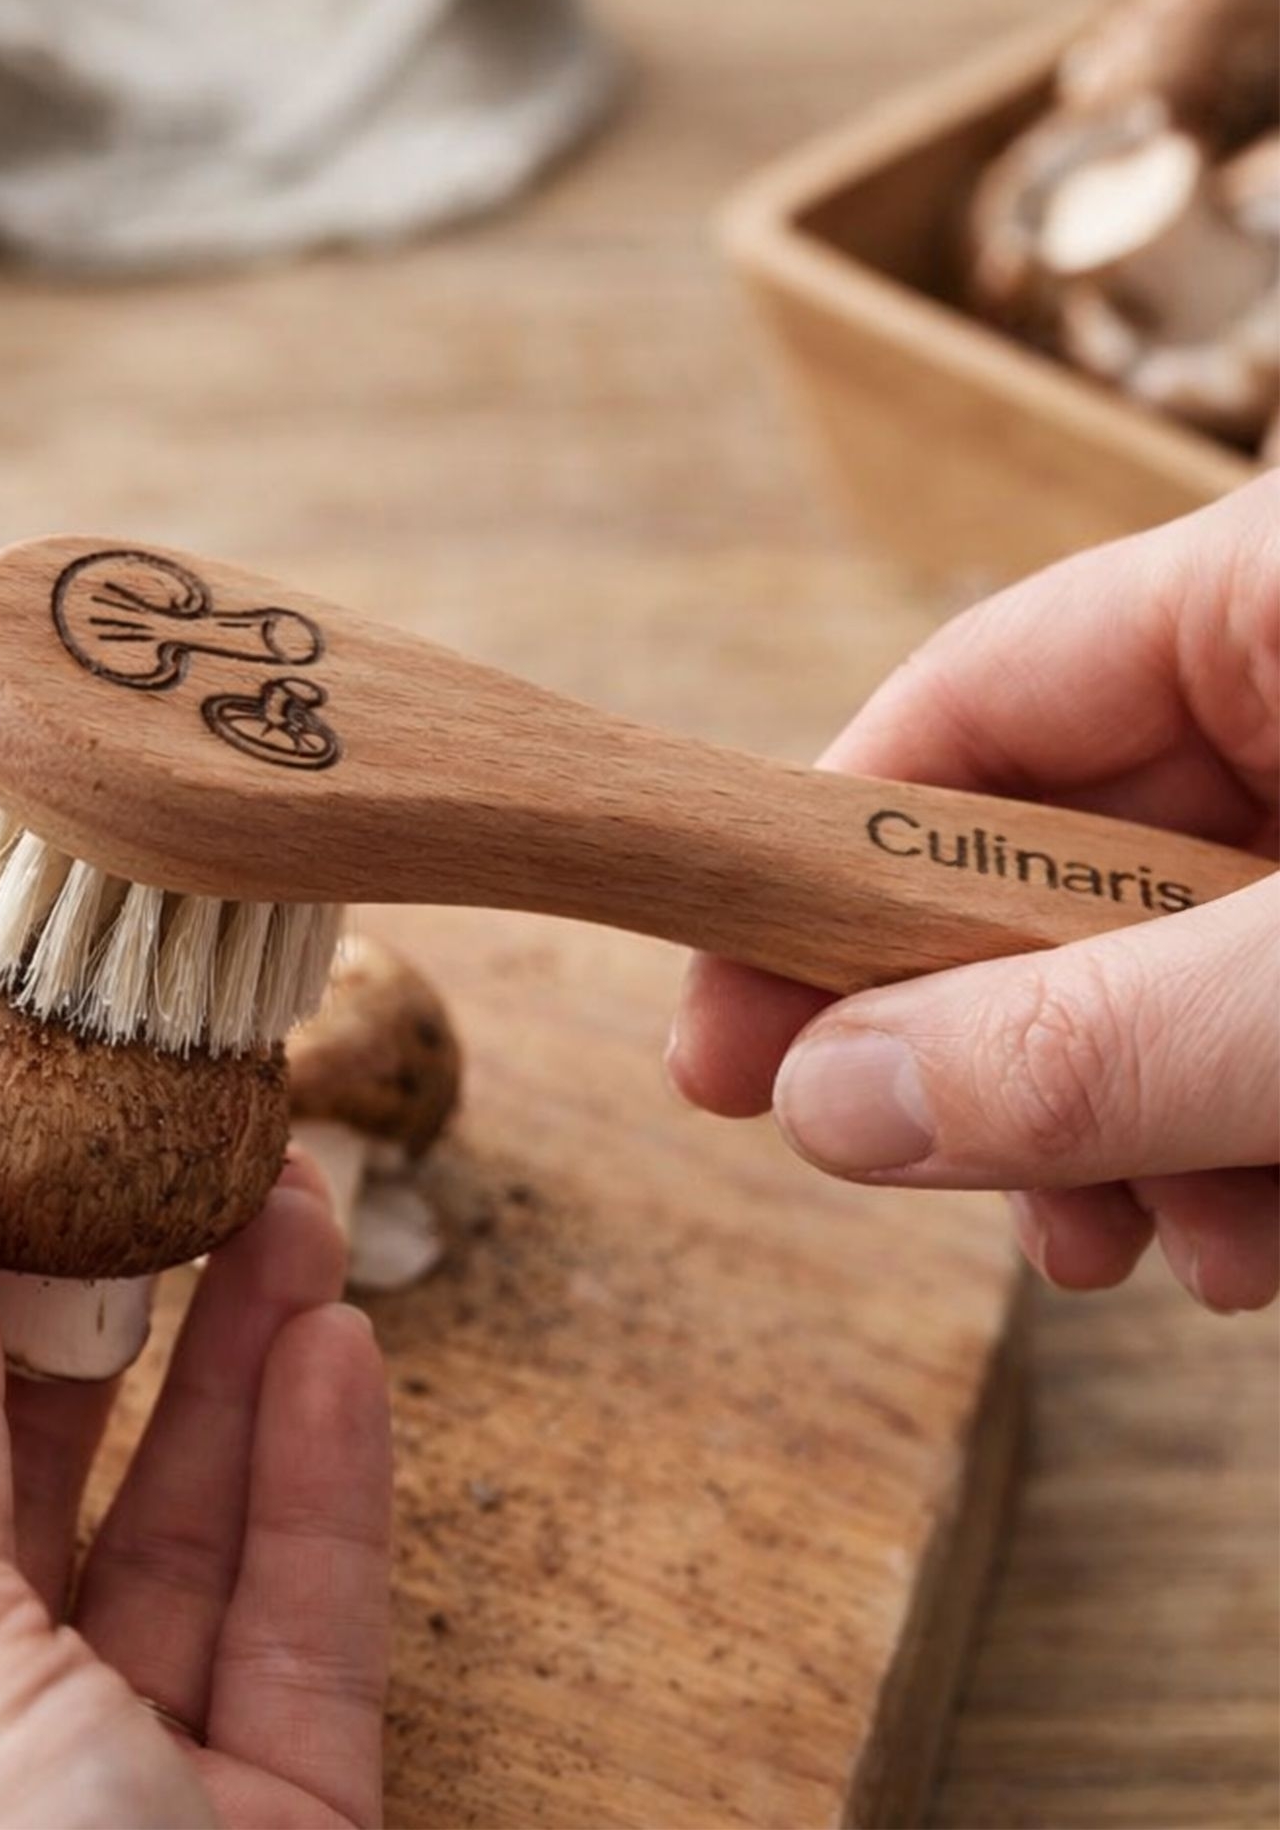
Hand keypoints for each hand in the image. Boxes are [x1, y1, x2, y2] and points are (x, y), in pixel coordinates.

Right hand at [668, 475, 1278, 1311]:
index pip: (968, 702)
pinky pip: (1264, 1019)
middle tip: (906, 1170)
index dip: (823, 868)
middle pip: (1046, 855)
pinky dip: (1231, 1135)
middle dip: (986, 1045)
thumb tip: (833, 1101)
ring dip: (1114, 1127)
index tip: (727, 1032)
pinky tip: (1238, 1234)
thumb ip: (1105, 1042)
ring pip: (1158, 964)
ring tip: (1131, 1250)